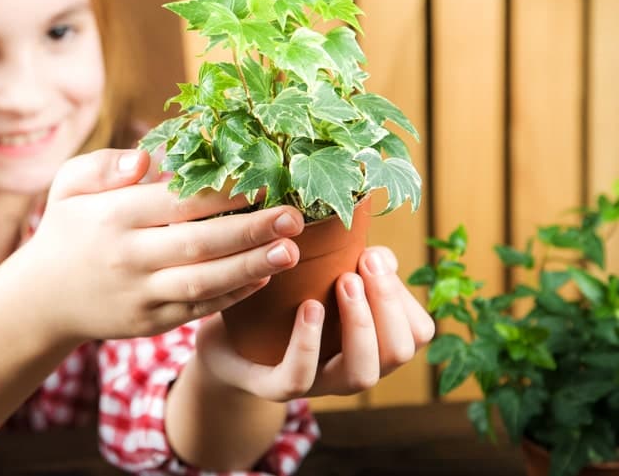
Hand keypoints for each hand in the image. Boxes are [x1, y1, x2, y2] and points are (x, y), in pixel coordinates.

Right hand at [14, 148, 306, 342]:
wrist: (42, 300)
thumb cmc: (65, 229)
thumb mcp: (69, 184)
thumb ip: (105, 164)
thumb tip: (148, 158)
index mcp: (113, 217)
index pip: (177, 201)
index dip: (223, 192)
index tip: (262, 179)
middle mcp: (129, 257)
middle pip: (199, 243)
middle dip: (252, 229)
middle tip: (294, 216)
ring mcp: (140, 294)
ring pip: (204, 281)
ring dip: (252, 266)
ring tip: (291, 251)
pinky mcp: (150, 323)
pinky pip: (198, 309)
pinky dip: (233, 294)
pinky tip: (263, 277)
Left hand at [194, 246, 434, 400]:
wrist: (223, 338)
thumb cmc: (276, 304)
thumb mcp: (315, 278)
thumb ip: (349, 265)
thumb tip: (377, 252)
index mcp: (370, 342)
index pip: (417, 332)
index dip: (403, 295)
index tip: (377, 257)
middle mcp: (350, 367)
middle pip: (397, 352)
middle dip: (388, 304)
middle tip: (365, 262)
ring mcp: (315, 384)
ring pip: (361, 374)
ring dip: (360, 324)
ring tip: (344, 281)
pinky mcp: (272, 388)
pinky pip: (299, 378)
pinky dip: (308, 342)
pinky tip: (309, 308)